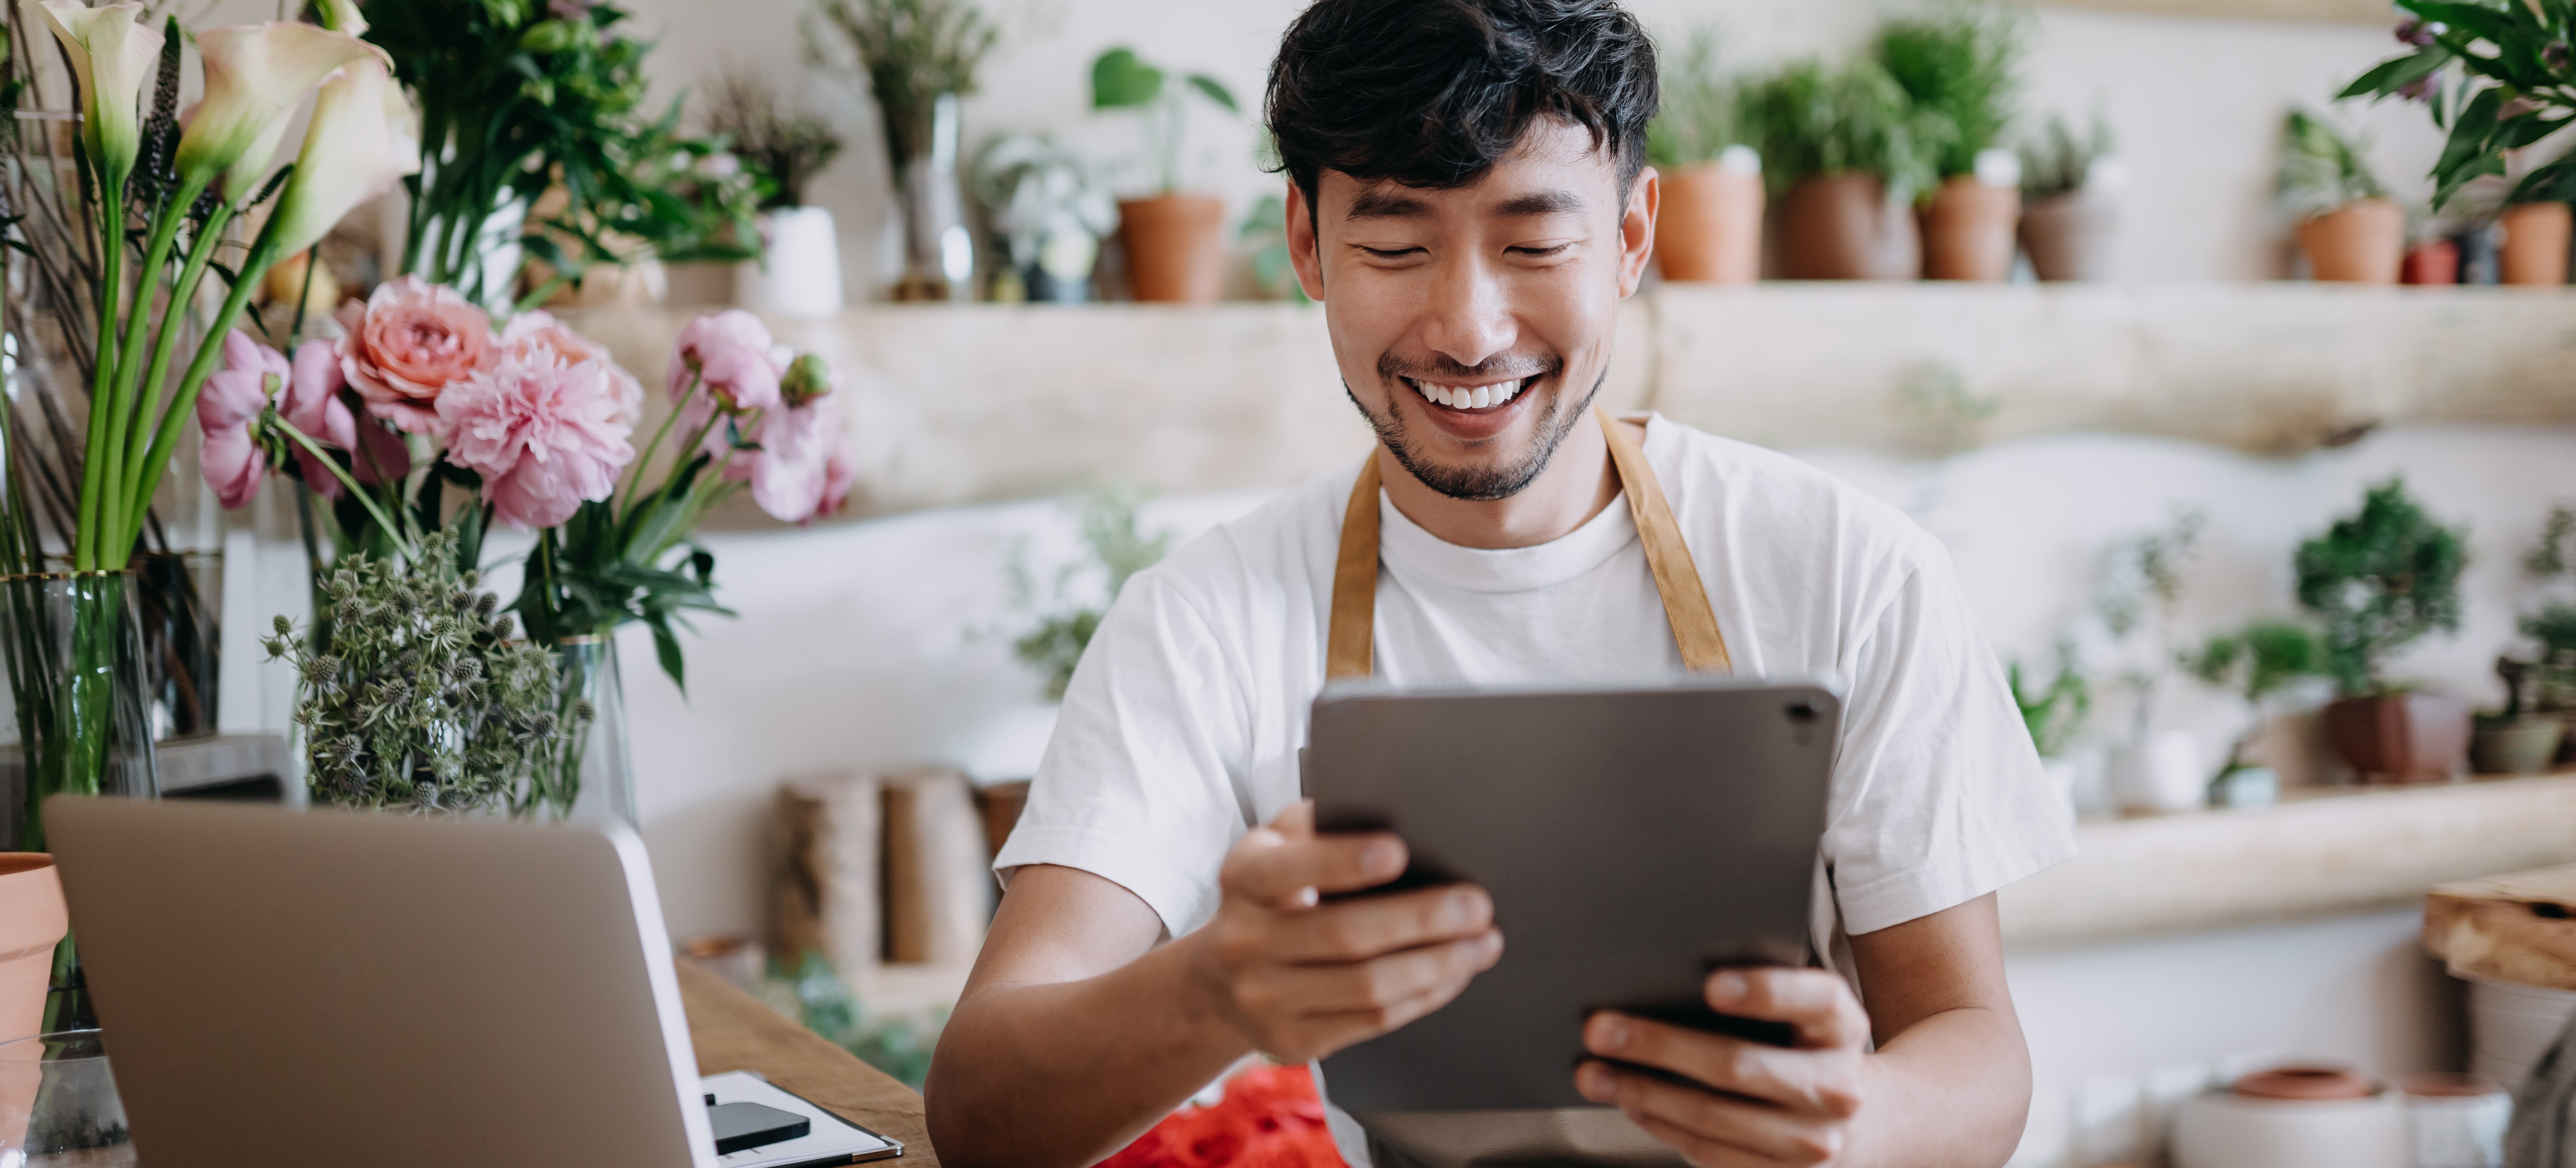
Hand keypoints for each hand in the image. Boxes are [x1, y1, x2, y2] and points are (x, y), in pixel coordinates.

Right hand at [1186, 801, 1503, 1063]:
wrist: (1221, 979)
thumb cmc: (1272, 894)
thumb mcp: (1277, 847)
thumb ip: (1318, 824)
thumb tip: (1394, 808)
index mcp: (1242, 878)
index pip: (1290, 869)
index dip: (1343, 861)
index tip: (1400, 851)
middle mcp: (1245, 941)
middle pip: (1344, 933)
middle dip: (1420, 920)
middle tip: (1477, 905)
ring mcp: (1266, 999)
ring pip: (1367, 987)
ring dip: (1436, 964)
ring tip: (1484, 943)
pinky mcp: (1293, 1040)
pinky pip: (1372, 1021)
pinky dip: (1423, 996)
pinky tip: (1455, 974)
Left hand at [1576, 968, 1872, 1166]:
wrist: (1869, 1122)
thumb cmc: (1812, 1048)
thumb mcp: (1808, 1013)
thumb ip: (1761, 992)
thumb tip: (1666, 980)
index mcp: (1843, 1026)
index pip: (1813, 999)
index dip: (1765, 991)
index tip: (1710, 985)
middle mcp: (1836, 1087)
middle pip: (1739, 1065)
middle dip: (1659, 1045)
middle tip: (1600, 1028)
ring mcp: (1813, 1141)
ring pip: (1714, 1117)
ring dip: (1643, 1092)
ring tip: (1594, 1072)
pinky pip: (1711, 1154)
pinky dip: (1662, 1125)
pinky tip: (1631, 1102)